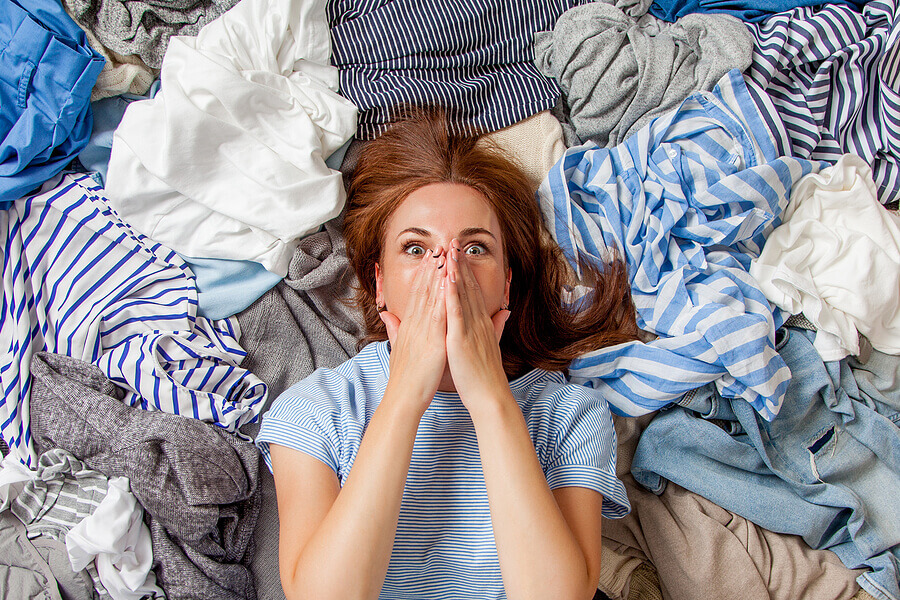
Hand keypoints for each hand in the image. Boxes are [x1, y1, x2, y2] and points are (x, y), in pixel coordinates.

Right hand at [379, 248, 447, 413]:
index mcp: (409, 326)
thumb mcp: (397, 348)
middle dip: (431, 268)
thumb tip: (386, 314)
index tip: (430, 258)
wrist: (403, 397)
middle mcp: (414, 325)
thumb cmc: (404, 377)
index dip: (423, 275)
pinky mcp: (432, 341)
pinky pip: (439, 316)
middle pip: (423, 291)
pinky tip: (449, 284)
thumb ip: (393, 329)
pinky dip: (444, 298)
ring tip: (444, 256)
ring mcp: (422, 332)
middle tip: (438, 246)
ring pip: (430, 298)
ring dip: (437, 276)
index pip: (416, 295)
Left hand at [444, 239, 511, 413]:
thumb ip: (496, 327)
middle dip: (461, 264)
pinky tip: (447, 277)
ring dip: (456, 271)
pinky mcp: (462, 338)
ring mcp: (471, 329)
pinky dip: (452, 293)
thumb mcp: (491, 346)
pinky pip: (456, 312)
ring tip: (450, 250)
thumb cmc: (486, 376)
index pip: (473, 292)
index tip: (459, 254)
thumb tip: (505, 312)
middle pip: (468, 287)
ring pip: (463, 294)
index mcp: (481, 324)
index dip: (466, 272)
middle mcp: (478, 322)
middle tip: (454, 242)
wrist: (490, 396)